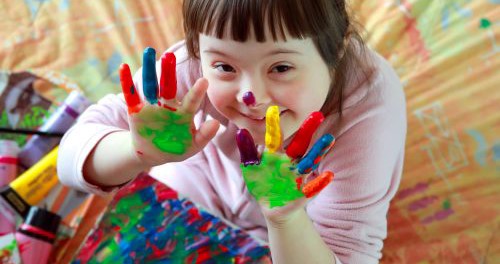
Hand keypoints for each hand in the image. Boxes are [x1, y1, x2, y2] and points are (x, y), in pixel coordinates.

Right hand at [120, 47, 218, 166]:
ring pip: (150, 85)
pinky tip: (124, 67)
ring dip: (149, 69)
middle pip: (169, 85)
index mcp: (184, 113)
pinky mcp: (136, 111)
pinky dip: (126, 82)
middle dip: (169, 71)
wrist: (154, 154)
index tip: (204, 81)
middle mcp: (168, 105)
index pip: (192, 101)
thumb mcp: (193, 146)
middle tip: (170, 56)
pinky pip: (131, 95)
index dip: (197, 92)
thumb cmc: (177, 148)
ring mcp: (152, 107)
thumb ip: (204, 136)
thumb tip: (216, 123)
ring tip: (149, 51)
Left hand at [236, 106, 334, 222]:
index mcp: (276, 154)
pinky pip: (313, 186)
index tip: (273, 109)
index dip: (274, 124)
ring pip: (310, 161)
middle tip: (317, 114)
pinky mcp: (304, 192)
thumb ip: (247, 151)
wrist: (273, 207)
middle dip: (308, 130)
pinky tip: (328, 175)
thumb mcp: (251, 168)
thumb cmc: (262, 183)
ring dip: (319, 151)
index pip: (276, 136)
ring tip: (329, 138)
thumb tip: (241, 131)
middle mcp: (290, 161)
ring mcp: (299, 175)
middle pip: (300, 143)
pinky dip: (320, 182)